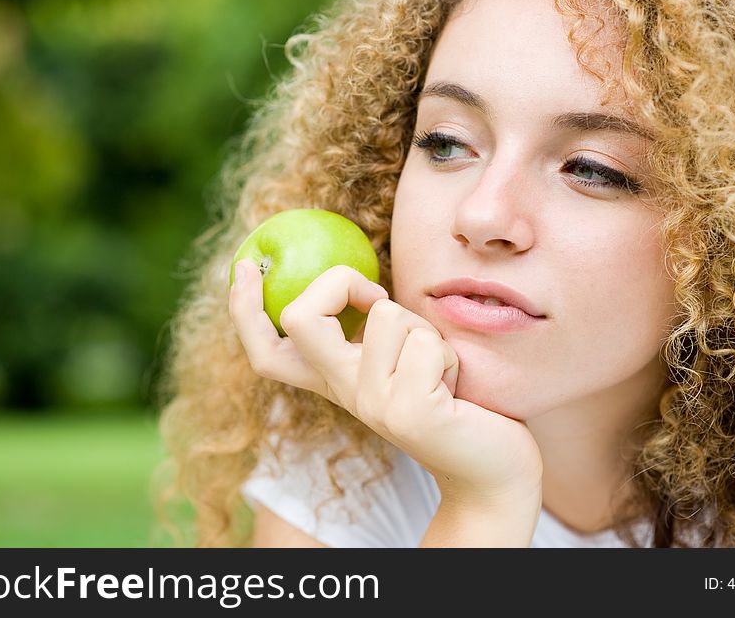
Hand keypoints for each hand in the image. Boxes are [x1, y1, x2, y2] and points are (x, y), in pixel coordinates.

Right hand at [228, 259, 542, 509]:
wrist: (492, 468)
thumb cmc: (452, 396)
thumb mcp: (402, 355)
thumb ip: (373, 328)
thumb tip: (357, 278)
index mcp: (334, 379)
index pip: (266, 351)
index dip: (243, 308)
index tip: (242, 266)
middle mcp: (344, 393)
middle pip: (301, 318)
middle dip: (340, 282)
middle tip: (376, 296)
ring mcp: (373, 405)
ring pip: (385, 316)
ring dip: (424, 327)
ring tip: (438, 364)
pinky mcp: (410, 413)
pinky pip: (425, 343)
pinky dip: (448, 352)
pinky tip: (454, 387)